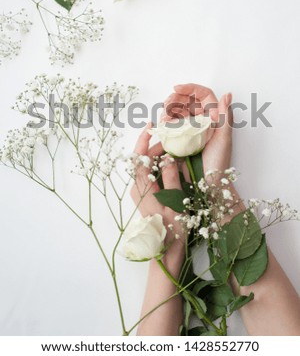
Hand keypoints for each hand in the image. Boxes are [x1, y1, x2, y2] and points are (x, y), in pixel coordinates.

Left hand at [130, 123, 184, 242]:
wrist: (166, 252)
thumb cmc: (172, 229)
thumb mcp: (176, 201)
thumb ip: (172, 178)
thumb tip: (170, 157)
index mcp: (142, 189)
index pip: (138, 158)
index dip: (143, 140)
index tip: (151, 126)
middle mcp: (137, 189)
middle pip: (143, 160)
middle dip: (157, 147)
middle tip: (174, 140)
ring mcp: (141, 193)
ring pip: (147, 167)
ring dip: (159, 156)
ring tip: (175, 148)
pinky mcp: (146, 196)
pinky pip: (150, 175)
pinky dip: (160, 166)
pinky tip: (173, 163)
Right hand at [163, 83, 232, 175]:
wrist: (209, 184)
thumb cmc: (219, 162)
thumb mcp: (224, 138)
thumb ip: (225, 116)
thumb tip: (227, 94)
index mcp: (215, 116)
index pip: (202, 94)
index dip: (189, 88)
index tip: (176, 88)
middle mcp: (203, 120)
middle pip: (187, 100)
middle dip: (175, 98)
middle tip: (166, 105)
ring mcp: (192, 128)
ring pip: (178, 111)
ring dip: (169, 110)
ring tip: (164, 118)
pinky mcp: (181, 138)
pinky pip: (172, 125)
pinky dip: (166, 122)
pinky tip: (162, 125)